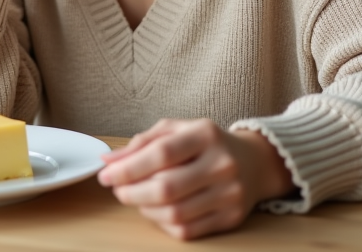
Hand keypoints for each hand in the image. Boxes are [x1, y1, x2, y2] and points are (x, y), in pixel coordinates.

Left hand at [96, 119, 293, 240]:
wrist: (255, 162)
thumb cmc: (206, 144)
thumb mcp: (177, 130)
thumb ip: (142, 143)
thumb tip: (108, 161)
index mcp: (206, 134)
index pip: (161, 153)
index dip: (128, 168)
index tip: (106, 175)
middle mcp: (222, 164)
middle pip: (166, 188)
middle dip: (131, 193)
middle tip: (117, 190)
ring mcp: (230, 193)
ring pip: (174, 214)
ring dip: (144, 210)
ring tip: (136, 199)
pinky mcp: (232, 218)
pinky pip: (187, 230)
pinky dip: (163, 223)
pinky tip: (157, 211)